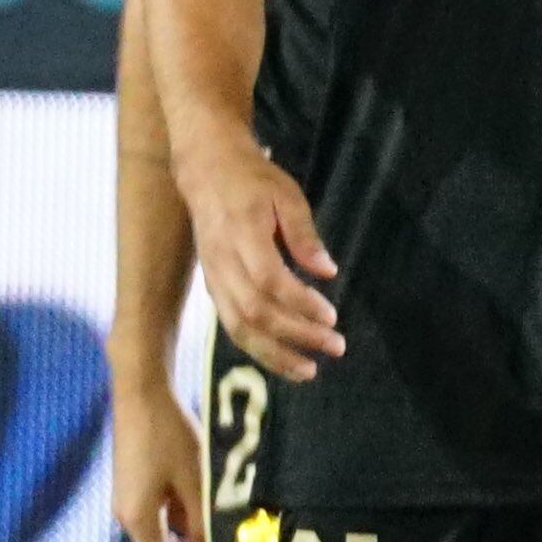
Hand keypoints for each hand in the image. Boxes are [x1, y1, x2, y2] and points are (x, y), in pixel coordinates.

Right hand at [111, 377, 211, 541]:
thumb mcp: (195, 478)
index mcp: (138, 521)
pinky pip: (161, 511)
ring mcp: (127, 501)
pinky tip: (200, 481)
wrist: (141, 392)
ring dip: (193, 523)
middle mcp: (127, 517)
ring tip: (216, 498)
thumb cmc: (169, 434)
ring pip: (166, 531)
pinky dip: (183, 506)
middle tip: (226, 527)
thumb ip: (203, 518)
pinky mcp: (133, 485)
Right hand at [185, 138, 341, 380]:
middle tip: (335, 347)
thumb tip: (327, 272)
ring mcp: (213, 277)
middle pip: (255, 311)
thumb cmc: (253, 180)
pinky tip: (282, 358)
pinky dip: (256, 347)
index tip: (332, 316)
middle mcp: (223, 261)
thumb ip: (304, 234)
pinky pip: (230, 325)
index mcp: (242, 233)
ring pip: (238, 327)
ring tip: (308, 370)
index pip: (269, 280)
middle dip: (296, 336)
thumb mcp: (287, 194)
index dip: (300, 303)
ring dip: (274, 354)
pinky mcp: (212, 286)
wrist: (206, 171)